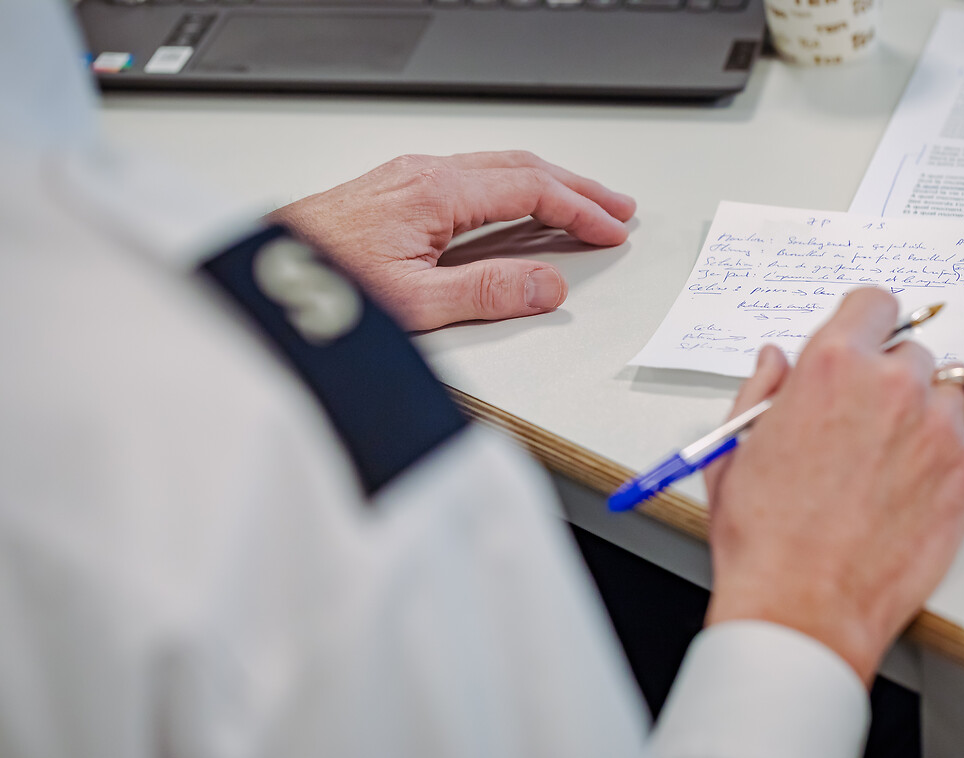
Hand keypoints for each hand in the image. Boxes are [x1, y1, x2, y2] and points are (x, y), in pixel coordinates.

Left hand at [267, 151, 635, 330]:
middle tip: (617, 208)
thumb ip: (486, 292)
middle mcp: (424, 172)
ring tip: (583, 204)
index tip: (612, 230)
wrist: (262, 271)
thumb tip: (547, 285)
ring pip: (498, 167)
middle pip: (521, 166)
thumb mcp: (415, 302)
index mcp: (436, 191)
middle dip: (577, 187)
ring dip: (548, 184)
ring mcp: (409, 175)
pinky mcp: (397, 188)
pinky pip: (474, 176)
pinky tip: (520, 205)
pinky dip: (514, 188)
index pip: (530, 189)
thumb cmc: (324, 285)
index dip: (579, 209)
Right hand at [703, 288, 963, 685]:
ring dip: (925, 407)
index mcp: (829, 366)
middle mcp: (890, 385)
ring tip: (895, 448)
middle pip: (910, 351)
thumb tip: (775, 362)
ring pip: (948, 387)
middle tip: (866, 417)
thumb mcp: (736, 450)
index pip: (874, 304)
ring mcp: (937, 428)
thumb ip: (760, 391)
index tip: (866, 339)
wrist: (803, 606)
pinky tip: (922, 469)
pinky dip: (956, 440)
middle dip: (888, 376)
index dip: (865, 322)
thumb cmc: (764, 538)